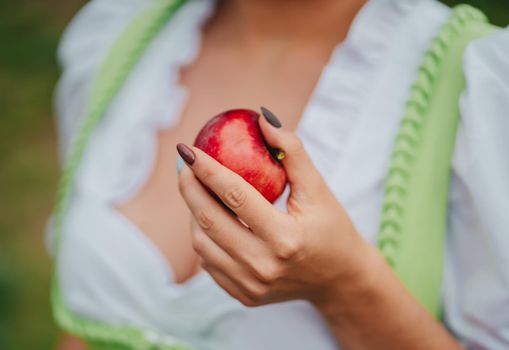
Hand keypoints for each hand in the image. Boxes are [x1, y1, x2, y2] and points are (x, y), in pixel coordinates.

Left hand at [177, 111, 371, 306]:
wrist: (340, 280)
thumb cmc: (332, 228)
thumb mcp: (318, 188)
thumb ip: (292, 152)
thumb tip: (262, 118)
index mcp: (285, 238)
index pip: (235, 196)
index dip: (207, 168)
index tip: (189, 149)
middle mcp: (264, 266)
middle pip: (209, 220)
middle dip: (189, 187)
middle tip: (186, 165)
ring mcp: (251, 286)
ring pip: (202, 244)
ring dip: (194, 212)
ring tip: (198, 190)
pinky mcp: (244, 296)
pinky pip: (209, 263)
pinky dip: (204, 237)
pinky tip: (211, 218)